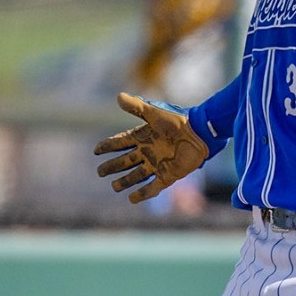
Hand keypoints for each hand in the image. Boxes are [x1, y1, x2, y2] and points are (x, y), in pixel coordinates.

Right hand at [93, 93, 213, 202]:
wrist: (199, 133)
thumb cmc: (177, 120)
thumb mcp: (153, 112)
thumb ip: (135, 106)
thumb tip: (118, 97)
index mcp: (143, 136)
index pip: (121, 142)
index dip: (108, 146)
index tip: (96, 150)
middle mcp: (148, 151)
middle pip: (126, 161)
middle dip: (113, 166)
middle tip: (100, 172)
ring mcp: (158, 164)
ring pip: (137, 175)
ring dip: (125, 181)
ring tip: (114, 186)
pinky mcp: (168, 175)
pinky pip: (153, 187)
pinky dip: (142, 194)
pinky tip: (131, 199)